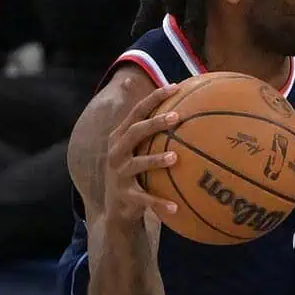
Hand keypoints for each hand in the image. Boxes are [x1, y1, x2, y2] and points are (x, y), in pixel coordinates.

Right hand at [104, 81, 181, 223]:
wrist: (117, 207)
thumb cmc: (134, 170)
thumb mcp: (138, 149)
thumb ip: (152, 129)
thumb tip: (178, 99)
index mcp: (121, 136)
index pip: (137, 111)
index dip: (154, 98)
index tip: (175, 87)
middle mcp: (117, 151)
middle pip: (135, 132)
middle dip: (154, 123)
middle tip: (176, 116)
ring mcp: (119, 173)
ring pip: (137, 163)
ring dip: (156, 159)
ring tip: (175, 157)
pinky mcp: (125, 195)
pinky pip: (145, 199)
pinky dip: (160, 203)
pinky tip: (175, 207)